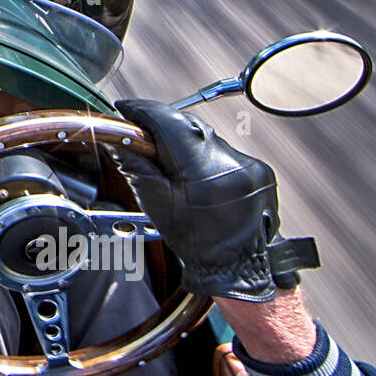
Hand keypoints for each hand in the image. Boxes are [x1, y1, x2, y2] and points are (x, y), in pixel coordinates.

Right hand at [114, 99, 316, 301]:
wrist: (237, 266)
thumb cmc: (197, 243)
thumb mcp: (157, 206)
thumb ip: (136, 167)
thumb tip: (115, 141)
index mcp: (201, 172)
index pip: (168, 123)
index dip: (144, 112)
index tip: (127, 109)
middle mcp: (230, 163)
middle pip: (187, 127)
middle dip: (163, 129)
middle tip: (144, 140)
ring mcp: (249, 165)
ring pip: (206, 138)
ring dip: (187, 145)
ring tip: (177, 171)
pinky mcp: (260, 169)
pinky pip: (225, 151)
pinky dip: (208, 158)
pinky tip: (201, 179)